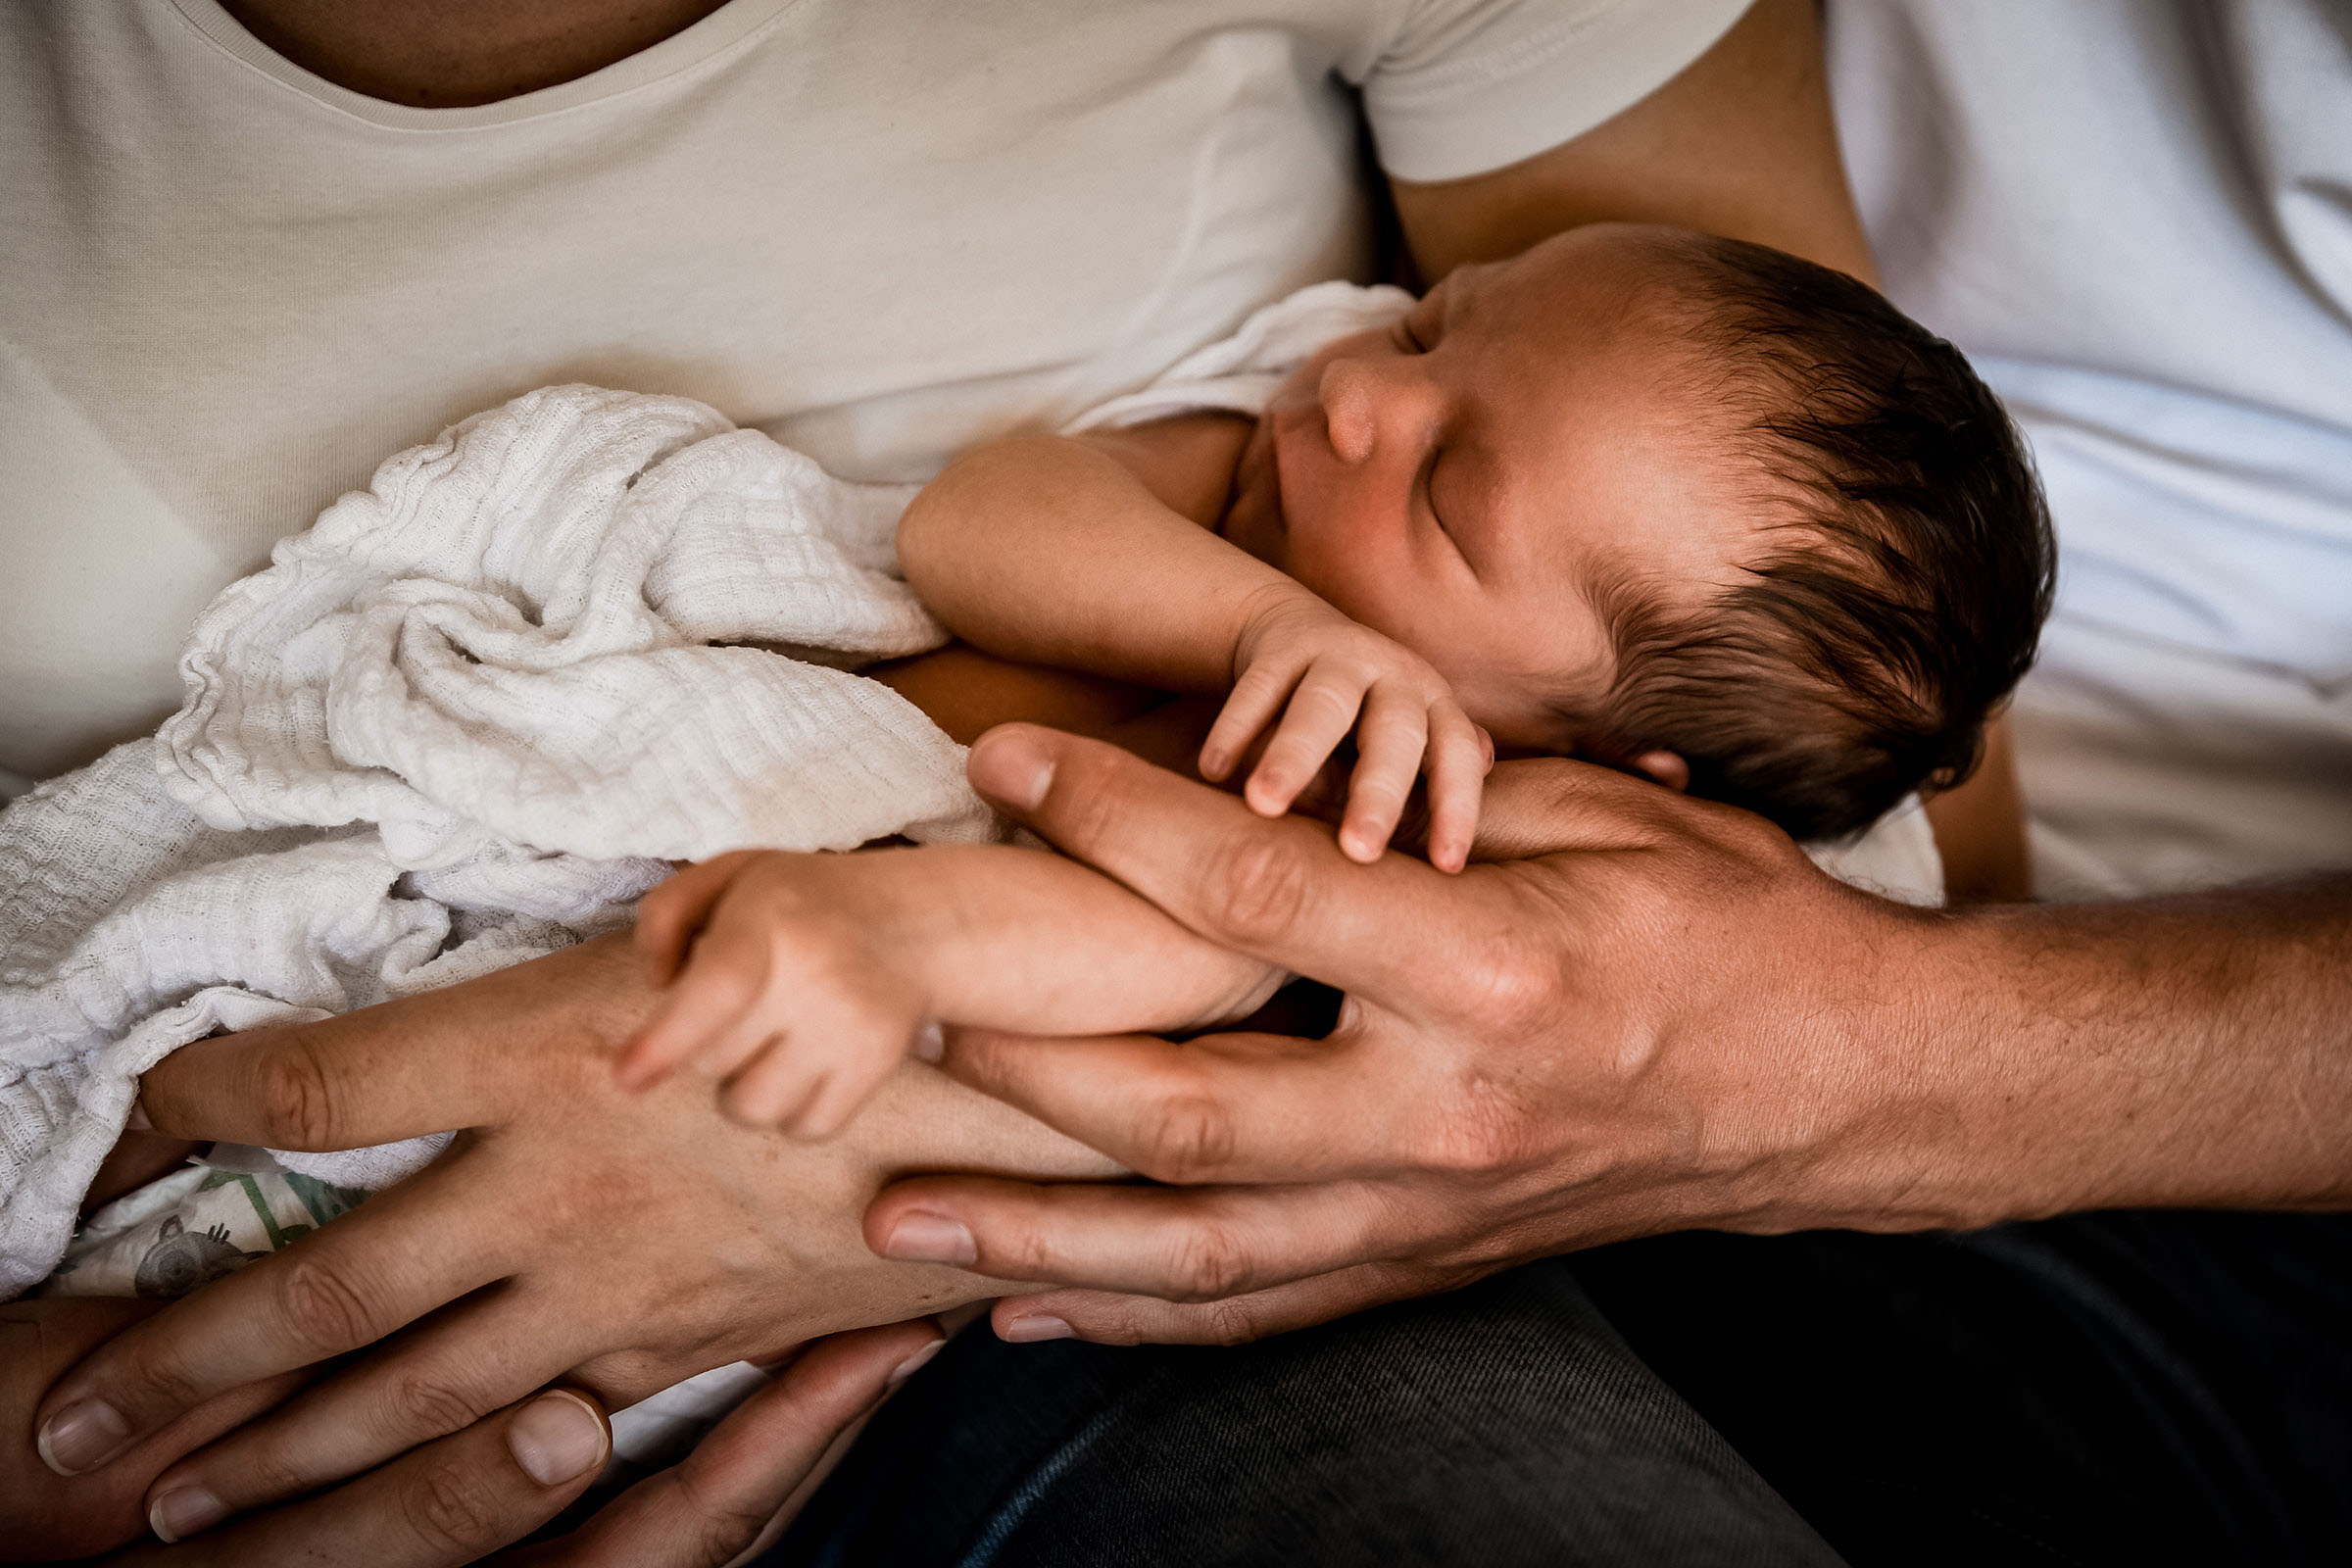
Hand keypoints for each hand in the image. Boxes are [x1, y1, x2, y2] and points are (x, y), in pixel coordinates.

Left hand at [31, 936, 1106, 1541]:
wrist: (1033, 1103)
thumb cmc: (889, 973)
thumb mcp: (747, 909)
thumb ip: (636, 944)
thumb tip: (593, 960)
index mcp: (552, 1055)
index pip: (324, 1082)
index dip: (208, 1100)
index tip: (143, 1115)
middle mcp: (563, 1187)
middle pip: (329, 1288)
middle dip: (189, 1364)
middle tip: (75, 1438)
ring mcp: (624, 1286)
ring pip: (419, 1392)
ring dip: (292, 1450)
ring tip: (187, 1505)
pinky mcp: (690, 1342)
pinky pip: (546, 1417)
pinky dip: (456, 1462)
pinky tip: (413, 1491)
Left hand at [618, 848, 944, 1137]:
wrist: (912, 921)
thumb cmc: (800, 904)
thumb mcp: (729, 876)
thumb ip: (667, 912)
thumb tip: (657, 986)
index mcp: (771, 917)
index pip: (718, 986)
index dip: (667, 1037)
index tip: (626, 1076)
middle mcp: (816, 974)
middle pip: (712, 1060)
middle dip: (708, 1043)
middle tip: (745, 1004)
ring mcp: (851, 1025)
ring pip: (753, 1107)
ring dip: (743, 1087)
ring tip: (767, 1042)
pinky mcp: (877, 1065)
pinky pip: (805, 1129)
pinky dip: (792, 1111)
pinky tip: (802, 1066)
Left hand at [863, 723, 1964, 1343]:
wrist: (1837, 1083)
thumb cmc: (1724, 919)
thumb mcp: (1596, 813)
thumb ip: (1424, 804)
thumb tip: (1265, 771)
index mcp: (1488, 972)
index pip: (1251, 895)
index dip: (1111, 821)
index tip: (1006, 764)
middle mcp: (1445, 1115)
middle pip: (1183, 1109)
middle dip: (1021, 1062)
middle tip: (899, 1013)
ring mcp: (1433, 1215)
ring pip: (1195, 1248)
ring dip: (1033, 1238)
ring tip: (892, 1223)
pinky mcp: (1430, 1267)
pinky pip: (1258, 1310)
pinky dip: (1133, 1318)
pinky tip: (1025, 1318)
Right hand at [1200, 598, 1488, 871]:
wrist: (1299, 632)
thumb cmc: (1362, 715)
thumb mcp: (1408, 741)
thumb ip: (1431, 783)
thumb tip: (1456, 855)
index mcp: (1434, 705)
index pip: (1455, 756)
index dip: (1456, 806)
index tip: (1447, 866)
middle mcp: (1394, 676)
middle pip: (1395, 732)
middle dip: (1378, 793)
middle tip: (1358, 852)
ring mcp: (1338, 655)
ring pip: (1321, 705)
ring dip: (1294, 755)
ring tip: (1264, 805)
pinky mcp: (1281, 647)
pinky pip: (1258, 687)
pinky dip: (1234, 729)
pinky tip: (1214, 771)